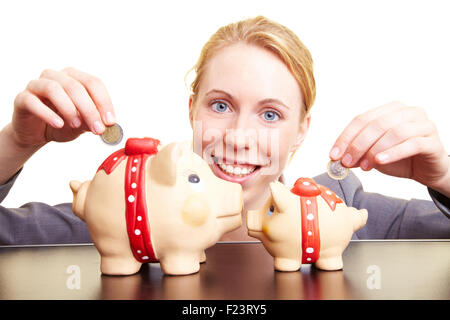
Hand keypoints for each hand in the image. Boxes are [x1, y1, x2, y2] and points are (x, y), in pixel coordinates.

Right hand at [11, 67, 115, 147]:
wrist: (36, 134)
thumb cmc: (63, 124)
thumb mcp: (82, 125)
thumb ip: (92, 121)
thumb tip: (105, 124)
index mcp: (74, 77)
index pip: (93, 83)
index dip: (104, 102)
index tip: (110, 121)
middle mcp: (55, 76)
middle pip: (75, 86)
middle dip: (89, 109)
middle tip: (97, 129)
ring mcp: (36, 85)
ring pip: (54, 88)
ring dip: (69, 108)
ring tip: (77, 125)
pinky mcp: (22, 98)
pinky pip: (33, 102)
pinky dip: (47, 113)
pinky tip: (58, 124)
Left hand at [329, 101, 449, 194]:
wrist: (427, 171)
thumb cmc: (400, 159)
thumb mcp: (373, 155)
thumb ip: (357, 154)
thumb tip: (337, 158)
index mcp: (390, 110)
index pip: (362, 119)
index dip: (345, 137)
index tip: (334, 154)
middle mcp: (407, 112)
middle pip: (376, 124)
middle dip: (357, 145)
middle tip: (346, 162)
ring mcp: (422, 124)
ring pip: (393, 133)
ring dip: (374, 150)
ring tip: (364, 166)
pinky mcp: (432, 140)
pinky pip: (411, 144)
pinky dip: (392, 153)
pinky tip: (379, 162)